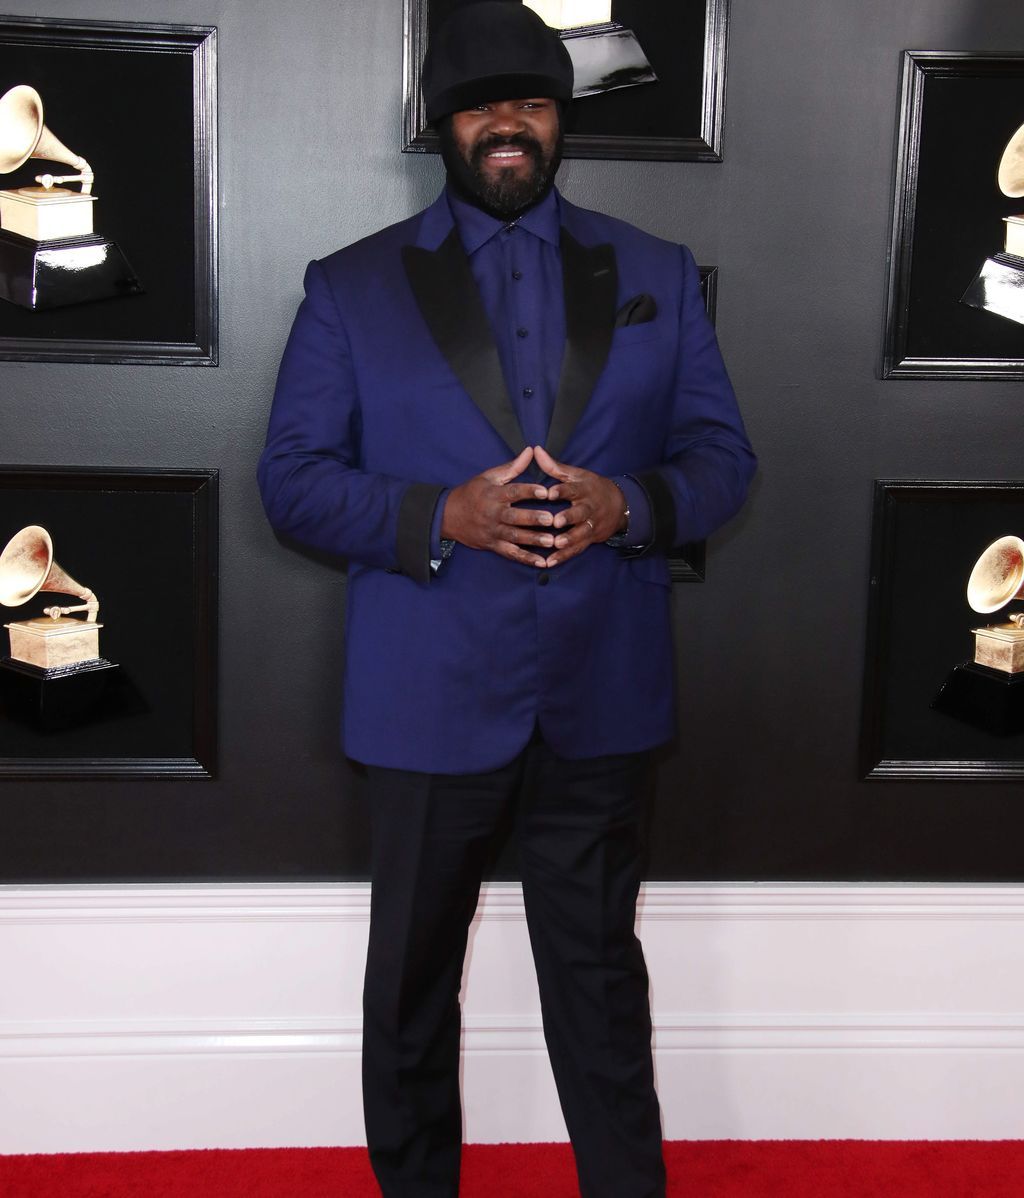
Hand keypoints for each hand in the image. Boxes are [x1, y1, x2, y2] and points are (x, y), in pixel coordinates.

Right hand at [441, 446, 553, 567]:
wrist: (447, 516)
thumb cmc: (472, 493)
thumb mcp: (488, 477)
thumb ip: (512, 467)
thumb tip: (531, 451)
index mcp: (493, 494)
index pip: (513, 492)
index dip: (529, 491)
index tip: (545, 492)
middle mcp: (493, 514)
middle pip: (515, 517)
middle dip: (533, 519)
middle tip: (551, 520)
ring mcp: (493, 531)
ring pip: (515, 537)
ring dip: (534, 540)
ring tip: (552, 541)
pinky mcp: (493, 545)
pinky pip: (511, 553)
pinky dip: (526, 559)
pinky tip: (542, 562)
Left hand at [533, 445, 626, 566]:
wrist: (619, 505)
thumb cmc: (591, 488)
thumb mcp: (577, 475)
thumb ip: (555, 467)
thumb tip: (536, 450)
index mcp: (583, 490)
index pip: (572, 489)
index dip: (562, 491)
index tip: (550, 493)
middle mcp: (589, 507)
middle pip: (580, 513)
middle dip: (569, 518)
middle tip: (556, 522)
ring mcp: (590, 524)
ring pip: (581, 533)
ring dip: (569, 540)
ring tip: (557, 544)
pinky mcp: (590, 538)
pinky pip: (578, 548)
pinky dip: (565, 556)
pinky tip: (551, 561)